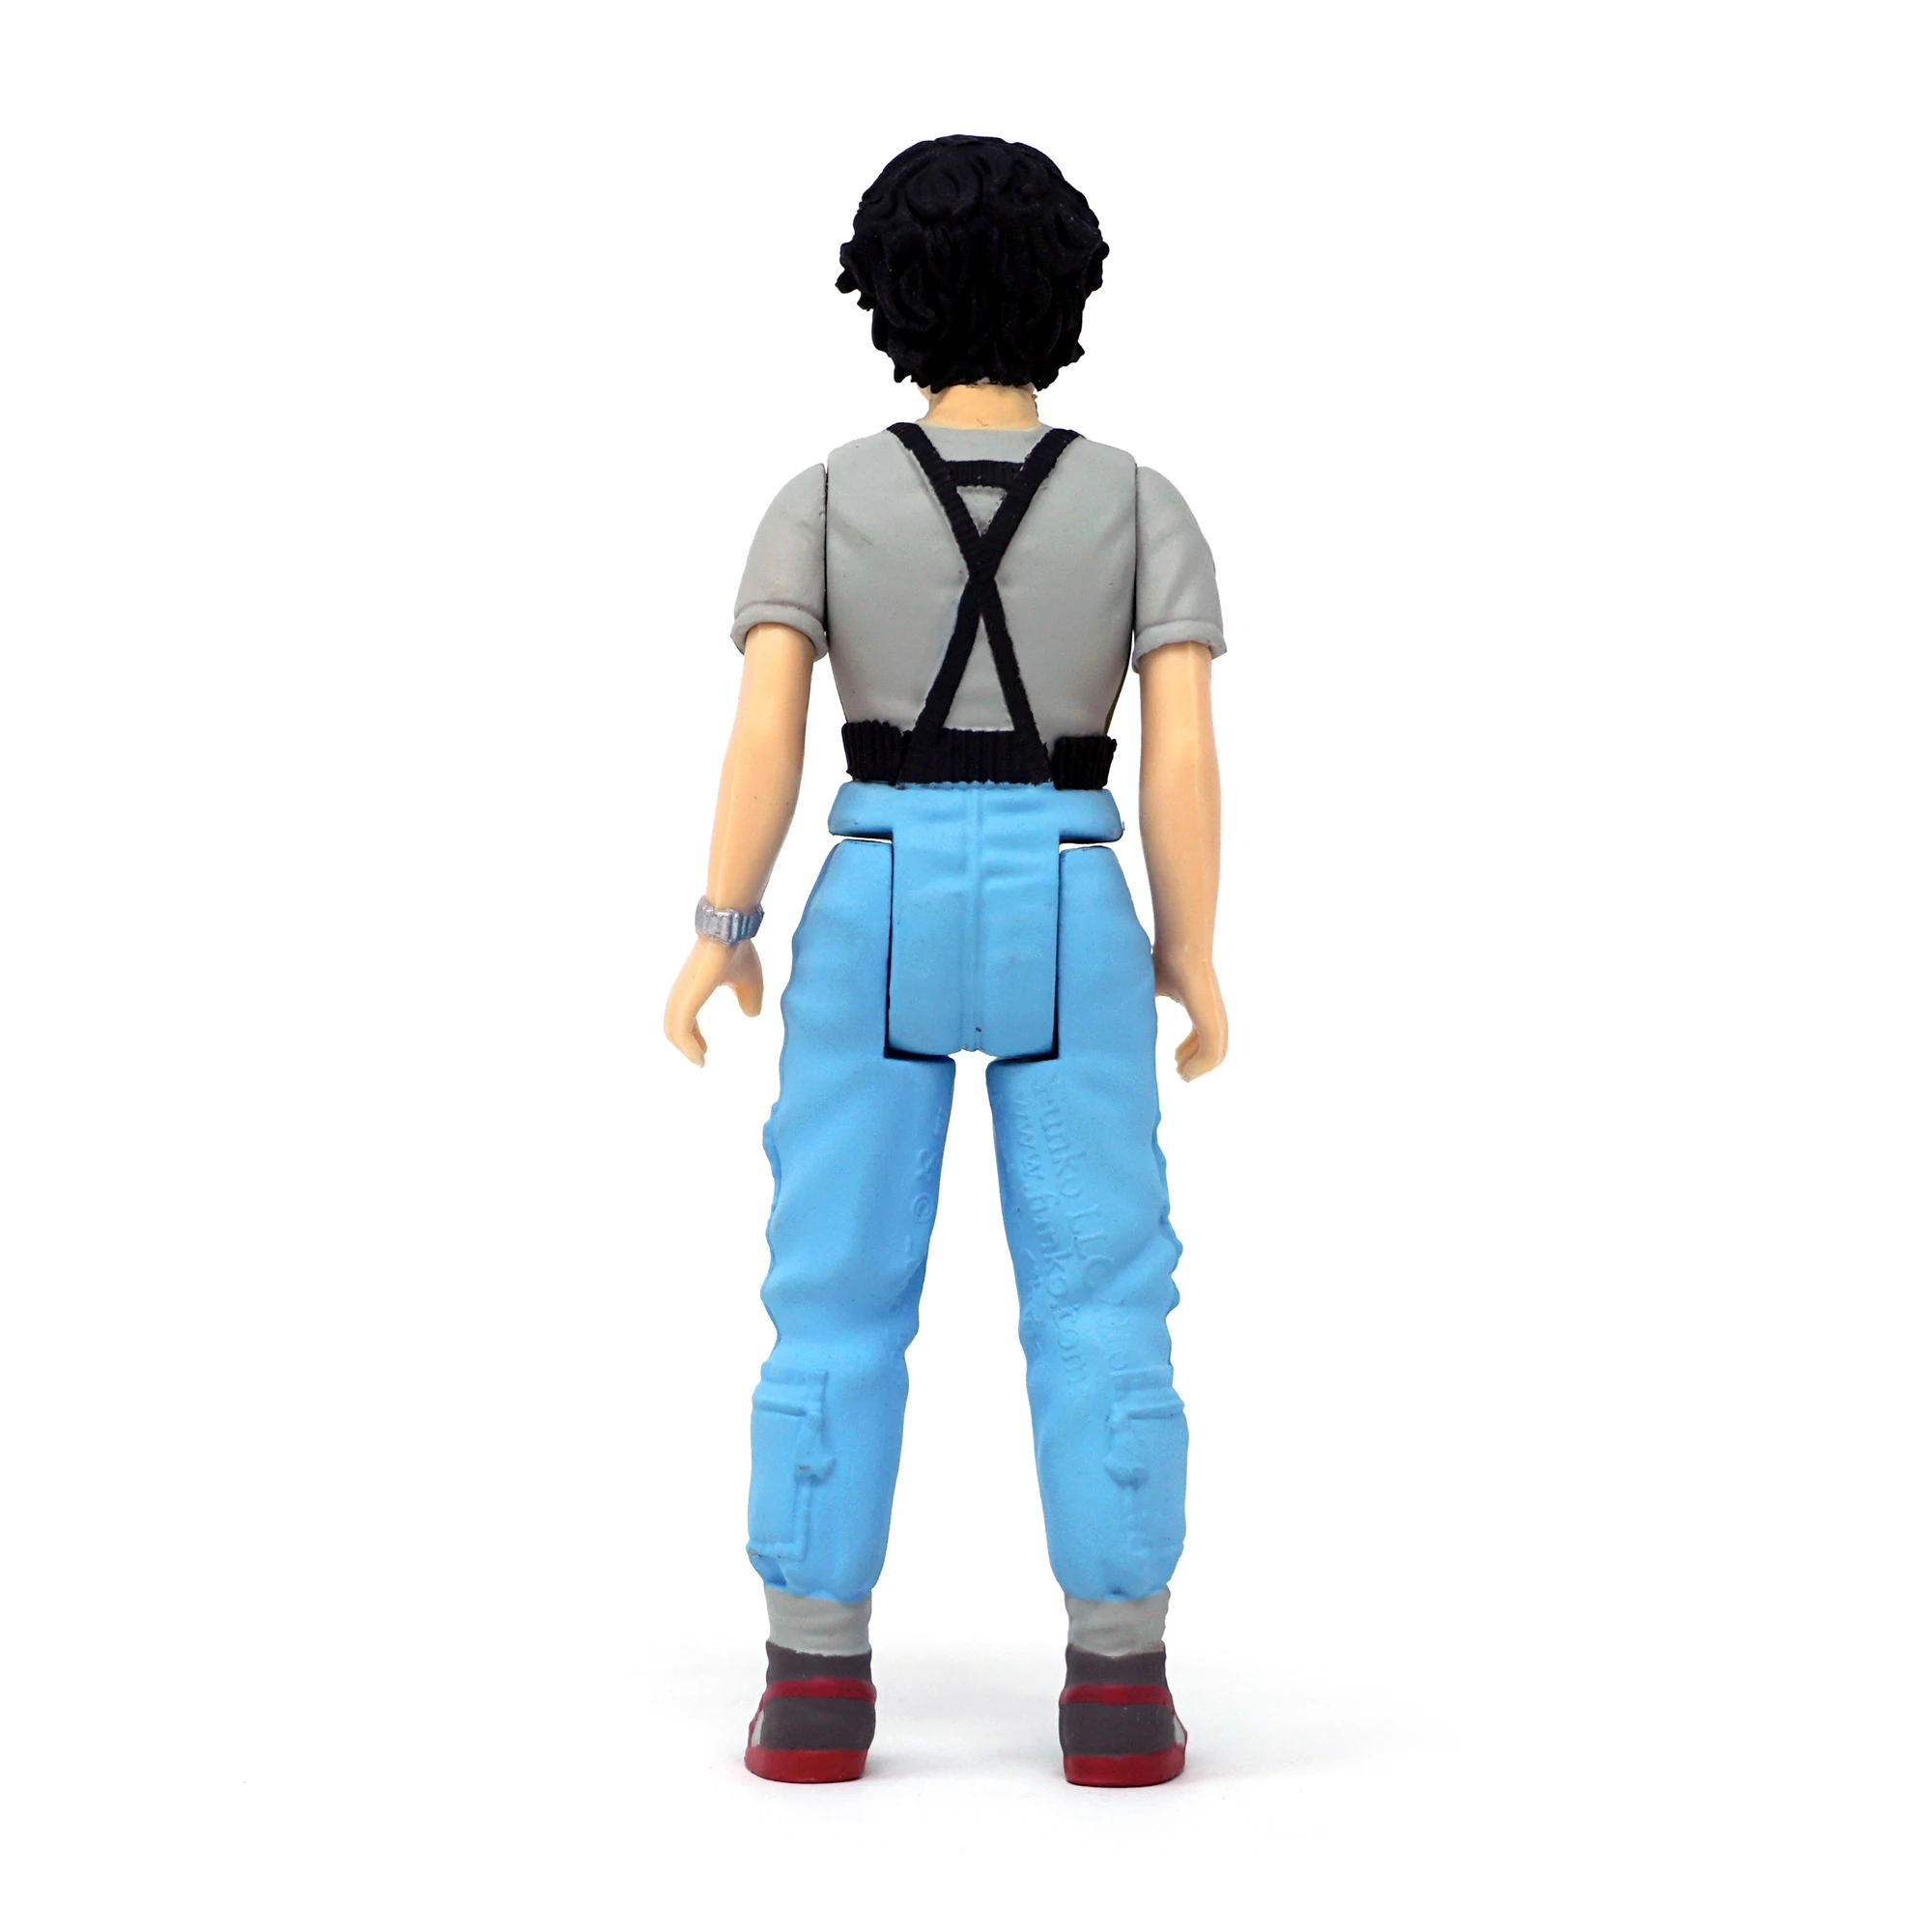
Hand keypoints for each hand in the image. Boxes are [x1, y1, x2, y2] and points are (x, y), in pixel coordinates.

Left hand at [663, 936, 763, 1065]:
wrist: (730, 931)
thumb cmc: (738, 951)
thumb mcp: (749, 982)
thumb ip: (749, 999)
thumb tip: (751, 1015)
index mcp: (693, 987)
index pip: (684, 1016)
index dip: (691, 1036)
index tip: (702, 1051)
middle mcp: (682, 991)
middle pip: (673, 1025)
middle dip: (685, 1045)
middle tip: (699, 1059)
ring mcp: (682, 994)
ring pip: (673, 1029)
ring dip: (685, 1049)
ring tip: (699, 1061)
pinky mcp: (685, 998)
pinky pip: (680, 1029)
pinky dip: (687, 1047)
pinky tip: (698, 1057)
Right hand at [1153, 947, 1227, 1081]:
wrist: (1179, 948)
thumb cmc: (1163, 960)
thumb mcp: (1150, 989)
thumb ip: (1142, 1004)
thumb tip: (1116, 1009)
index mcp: (1199, 1004)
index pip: (1202, 1033)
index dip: (1190, 1049)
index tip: (1175, 1059)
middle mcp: (1212, 1012)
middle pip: (1212, 1047)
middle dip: (1196, 1063)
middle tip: (1180, 1074)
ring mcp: (1215, 1017)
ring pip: (1215, 1053)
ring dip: (1198, 1069)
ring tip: (1182, 1076)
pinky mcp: (1213, 1021)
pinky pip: (1212, 1053)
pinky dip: (1200, 1067)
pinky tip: (1185, 1073)